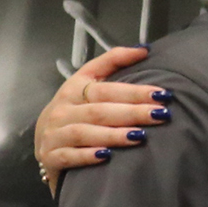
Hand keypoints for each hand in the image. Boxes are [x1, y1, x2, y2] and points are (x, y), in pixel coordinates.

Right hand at [36, 48, 170, 194]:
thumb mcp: (86, 82)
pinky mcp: (50, 157)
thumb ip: (112, 62)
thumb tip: (144, 49)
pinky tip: (107, 156)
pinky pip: (68, 156)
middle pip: (99, 110)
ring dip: (113, 135)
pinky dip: (87, 156)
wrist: (46, 144)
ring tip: (140, 136)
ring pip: (84, 133)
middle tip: (161, 115)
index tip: (161, 94)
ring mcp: (54, 135)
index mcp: (73, 89)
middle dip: (132, 112)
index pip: (105, 89)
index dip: (133, 91)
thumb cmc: (74, 109)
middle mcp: (61, 111)